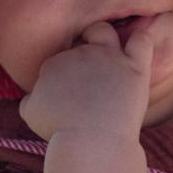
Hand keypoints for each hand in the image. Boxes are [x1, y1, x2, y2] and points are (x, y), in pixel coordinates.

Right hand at [19, 21, 155, 141]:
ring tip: (108, 58)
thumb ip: (30, 98)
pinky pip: (141, 40)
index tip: (71, 96)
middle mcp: (80, 53)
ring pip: (103, 31)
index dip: (64, 76)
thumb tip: (33, 94)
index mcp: (53, 64)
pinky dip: (139, 41)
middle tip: (89, 82)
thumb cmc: (60, 131)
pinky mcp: (134, 66)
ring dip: (103, 38)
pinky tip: (135, 53)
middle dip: (81, 57)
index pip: (58, 60)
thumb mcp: (31, 114)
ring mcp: (108, 56)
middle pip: (79, 44)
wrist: (91, 140)